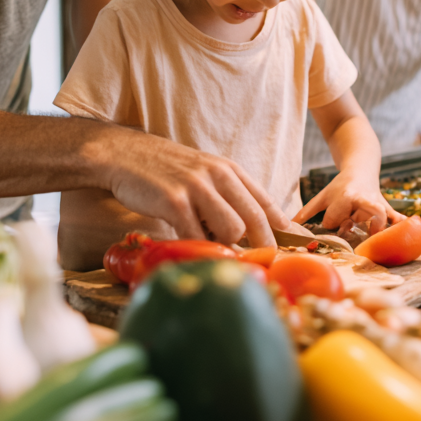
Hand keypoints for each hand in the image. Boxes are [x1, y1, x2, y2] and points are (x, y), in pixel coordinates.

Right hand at [103, 129, 283, 247]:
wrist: (125, 154)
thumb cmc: (166, 171)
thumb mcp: (204, 175)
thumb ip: (227, 197)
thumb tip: (250, 232)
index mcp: (230, 171)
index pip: (267, 203)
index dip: (283, 231)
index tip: (295, 250)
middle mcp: (218, 176)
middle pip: (255, 220)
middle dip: (262, 248)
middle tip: (258, 266)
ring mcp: (197, 188)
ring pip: (231, 230)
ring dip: (224, 248)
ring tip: (211, 249)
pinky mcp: (174, 201)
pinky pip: (196, 237)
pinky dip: (197, 250)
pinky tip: (190, 250)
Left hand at [293, 169, 402, 234]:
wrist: (361, 167)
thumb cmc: (339, 186)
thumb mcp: (322, 196)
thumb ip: (307, 212)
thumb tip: (288, 225)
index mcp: (343, 196)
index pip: (334, 218)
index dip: (332, 222)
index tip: (334, 222)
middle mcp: (361, 200)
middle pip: (359, 216)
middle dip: (356, 224)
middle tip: (352, 229)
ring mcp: (375, 203)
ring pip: (380, 216)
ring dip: (377, 227)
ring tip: (373, 237)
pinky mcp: (385, 205)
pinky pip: (394, 215)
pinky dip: (400, 223)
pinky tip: (405, 229)